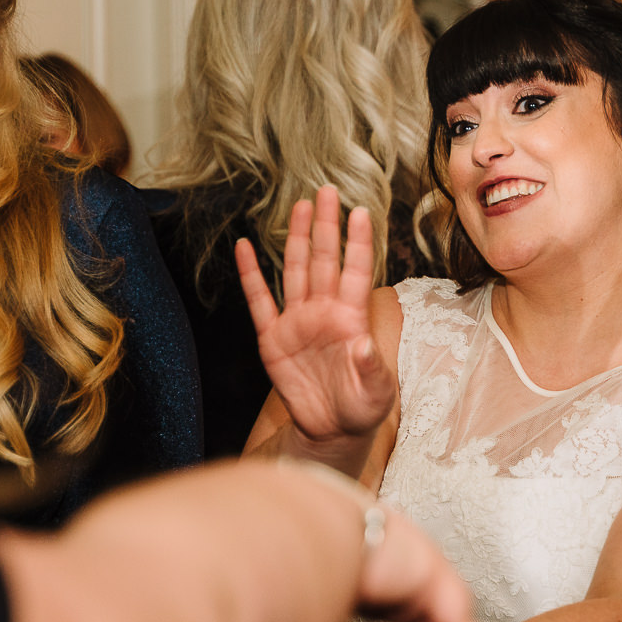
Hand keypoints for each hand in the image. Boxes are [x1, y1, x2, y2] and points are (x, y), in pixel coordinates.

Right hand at [237, 184, 394, 444]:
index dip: (357, 244)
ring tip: (300, 207)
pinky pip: (259, 301)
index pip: (356, 273)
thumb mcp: (376, 393)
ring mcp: (297, 322)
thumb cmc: (362, 408)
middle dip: (325, 227)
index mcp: (352, 319)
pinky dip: (250, 275)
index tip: (360, 212)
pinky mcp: (272, 338)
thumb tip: (363, 343)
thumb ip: (371, 368)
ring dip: (296, 239)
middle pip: (324, 261)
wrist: (333, 430)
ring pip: (295, 271)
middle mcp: (324, 312)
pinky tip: (244, 247)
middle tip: (326, 191)